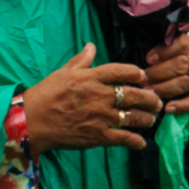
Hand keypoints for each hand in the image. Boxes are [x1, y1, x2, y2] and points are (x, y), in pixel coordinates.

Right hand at [23, 43, 162, 152]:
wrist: (32, 121)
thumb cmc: (46, 94)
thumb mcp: (63, 72)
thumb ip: (82, 60)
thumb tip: (91, 45)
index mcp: (92, 78)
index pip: (122, 71)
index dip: (136, 73)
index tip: (143, 76)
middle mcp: (100, 96)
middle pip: (135, 94)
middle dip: (150, 98)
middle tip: (156, 101)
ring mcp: (101, 117)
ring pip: (134, 117)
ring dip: (147, 118)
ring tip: (151, 119)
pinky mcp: (98, 136)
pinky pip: (123, 138)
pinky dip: (135, 141)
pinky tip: (141, 142)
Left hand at [145, 35, 188, 113]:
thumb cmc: (175, 56)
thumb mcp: (170, 47)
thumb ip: (160, 50)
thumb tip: (147, 59)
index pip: (181, 44)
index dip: (164, 52)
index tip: (149, 59)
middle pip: (181, 65)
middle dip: (159, 73)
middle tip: (142, 79)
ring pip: (185, 82)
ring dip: (165, 88)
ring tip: (149, 93)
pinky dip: (182, 106)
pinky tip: (168, 109)